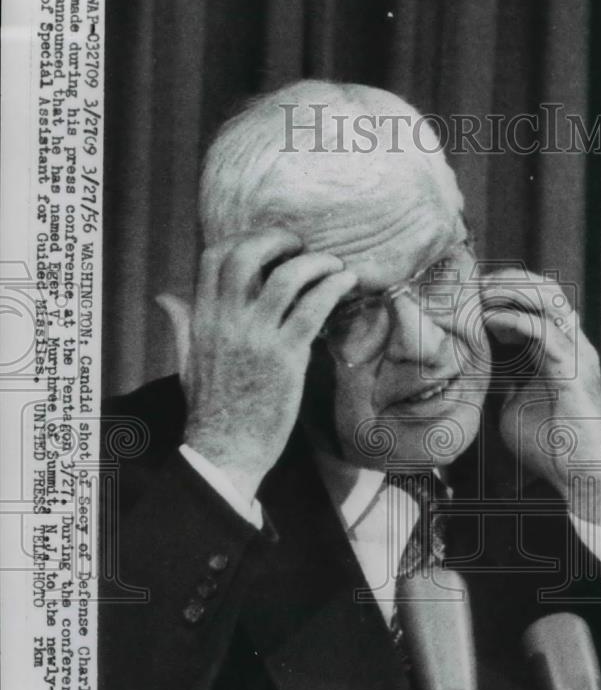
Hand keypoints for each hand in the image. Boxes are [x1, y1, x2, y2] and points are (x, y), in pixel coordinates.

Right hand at [157, 228, 355, 503]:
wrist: (225, 450)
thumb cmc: (211, 409)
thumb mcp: (186, 360)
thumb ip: (181, 323)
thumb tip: (166, 297)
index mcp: (203, 318)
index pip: (214, 256)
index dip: (244, 239)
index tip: (269, 245)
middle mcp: (227, 321)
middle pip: (248, 254)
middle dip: (280, 239)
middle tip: (303, 247)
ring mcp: (257, 338)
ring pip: (287, 278)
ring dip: (316, 263)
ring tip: (334, 265)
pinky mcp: (286, 358)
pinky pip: (313, 309)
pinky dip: (333, 288)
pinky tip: (345, 283)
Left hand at [480, 269, 600, 531]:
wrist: (584, 476)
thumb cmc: (552, 447)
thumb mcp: (512, 408)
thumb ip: (498, 384)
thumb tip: (471, 376)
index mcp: (558, 349)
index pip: (535, 301)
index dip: (504, 290)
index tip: (469, 294)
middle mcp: (570, 343)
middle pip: (544, 288)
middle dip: (508, 279)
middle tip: (473, 284)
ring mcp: (576, 353)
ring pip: (550, 299)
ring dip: (513, 290)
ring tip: (482, 293)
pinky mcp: (574, 370)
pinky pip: (546, 331)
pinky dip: (517, 319)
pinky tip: (491, 320)